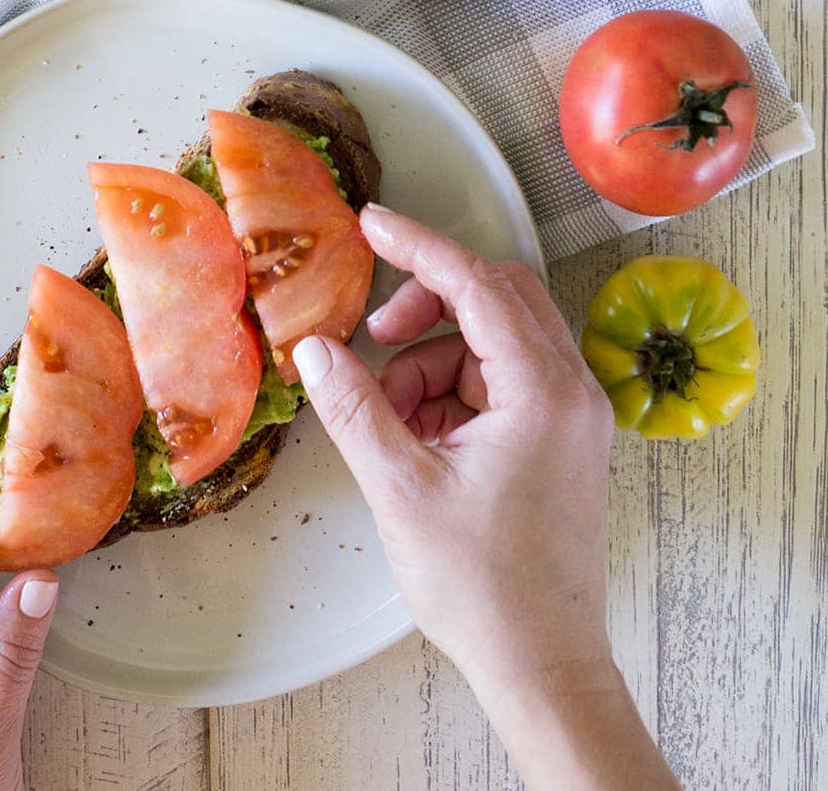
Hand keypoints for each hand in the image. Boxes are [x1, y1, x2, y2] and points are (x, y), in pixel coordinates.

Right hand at [292, 208, 678, 790]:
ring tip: (391, 416)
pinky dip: (456, 390)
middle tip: (374, 334)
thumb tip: (314, 349)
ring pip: (498, 340)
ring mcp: (574, 416)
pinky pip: (505, 381)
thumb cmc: (483, 587)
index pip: (478, 285)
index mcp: (543, 391)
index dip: (419, 247)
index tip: (372, 224)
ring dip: (436, 357)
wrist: (541, 665)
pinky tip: (419, 437)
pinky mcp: (563, 441)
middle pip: (499, 298)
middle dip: (430, 304)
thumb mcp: (400, 488)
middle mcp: (572, 391)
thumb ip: (355, 407)